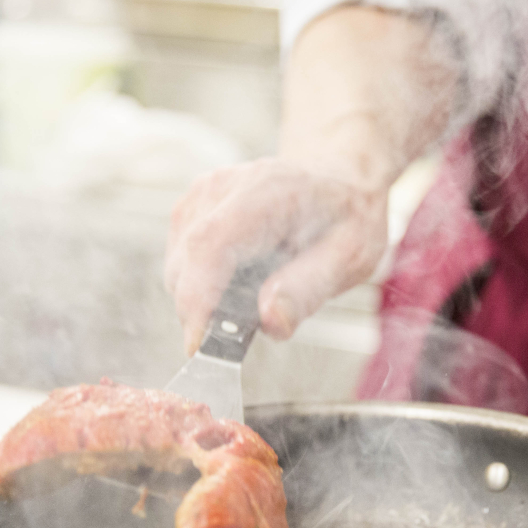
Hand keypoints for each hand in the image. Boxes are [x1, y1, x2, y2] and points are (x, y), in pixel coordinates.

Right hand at [165, 157, 388, 353]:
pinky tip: (240, 282)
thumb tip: (270, 321)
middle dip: (204, 312)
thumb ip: (308, 289)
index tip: (199, 346)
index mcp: (266, 192)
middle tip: (246, 330)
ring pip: (177, 269)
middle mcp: (222, 187)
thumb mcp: (350, 258)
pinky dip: (202, 286)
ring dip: (204, 300)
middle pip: (185, 263)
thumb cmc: (346, 219)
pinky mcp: (191, 210)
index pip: (210, 245)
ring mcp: (200, 196)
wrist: (337, 182)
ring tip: (254, 296)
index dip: (197, 299)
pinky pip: (181, 264)